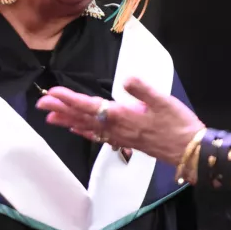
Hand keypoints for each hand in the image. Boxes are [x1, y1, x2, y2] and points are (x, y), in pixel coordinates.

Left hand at [35, 76, 204, 165]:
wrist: (189, 150)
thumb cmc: (178, 123)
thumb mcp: (164, 101)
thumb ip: (143, 89)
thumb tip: (126, 79)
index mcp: (123, 115)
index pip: (90, 105)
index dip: (70, 99)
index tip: (53, 93)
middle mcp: (116, 127)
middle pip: (83, 117)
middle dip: (61, 110)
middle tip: (41, 104)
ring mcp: (119, 136)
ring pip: (87, 128)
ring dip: (68, 121)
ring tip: (50, 117)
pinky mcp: (125, 141)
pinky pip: (98, 136)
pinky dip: (84, 132)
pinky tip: (76, 130)